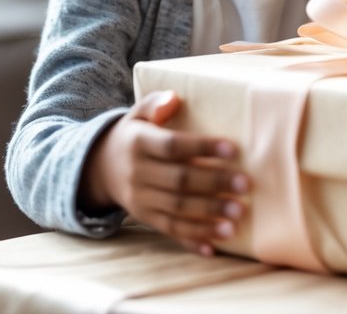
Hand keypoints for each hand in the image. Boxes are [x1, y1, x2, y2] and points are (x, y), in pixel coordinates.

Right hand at [81, 90, 248, 254]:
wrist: (100, 168)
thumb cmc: (134, 135)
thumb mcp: (138, 114)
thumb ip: (155, 103)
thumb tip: (173, 99)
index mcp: (139, 143)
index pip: (172, 147)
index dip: (202, 148)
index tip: (233, 150)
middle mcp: (137, 173)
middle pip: (179, 181)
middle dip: (214, 184)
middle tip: (245, 185)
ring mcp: (140, 199)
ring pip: (176, 210)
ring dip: (208, 215)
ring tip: (237, 216)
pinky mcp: (145, 218)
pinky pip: (169, 230)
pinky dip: (191, 239)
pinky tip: (214, 247)